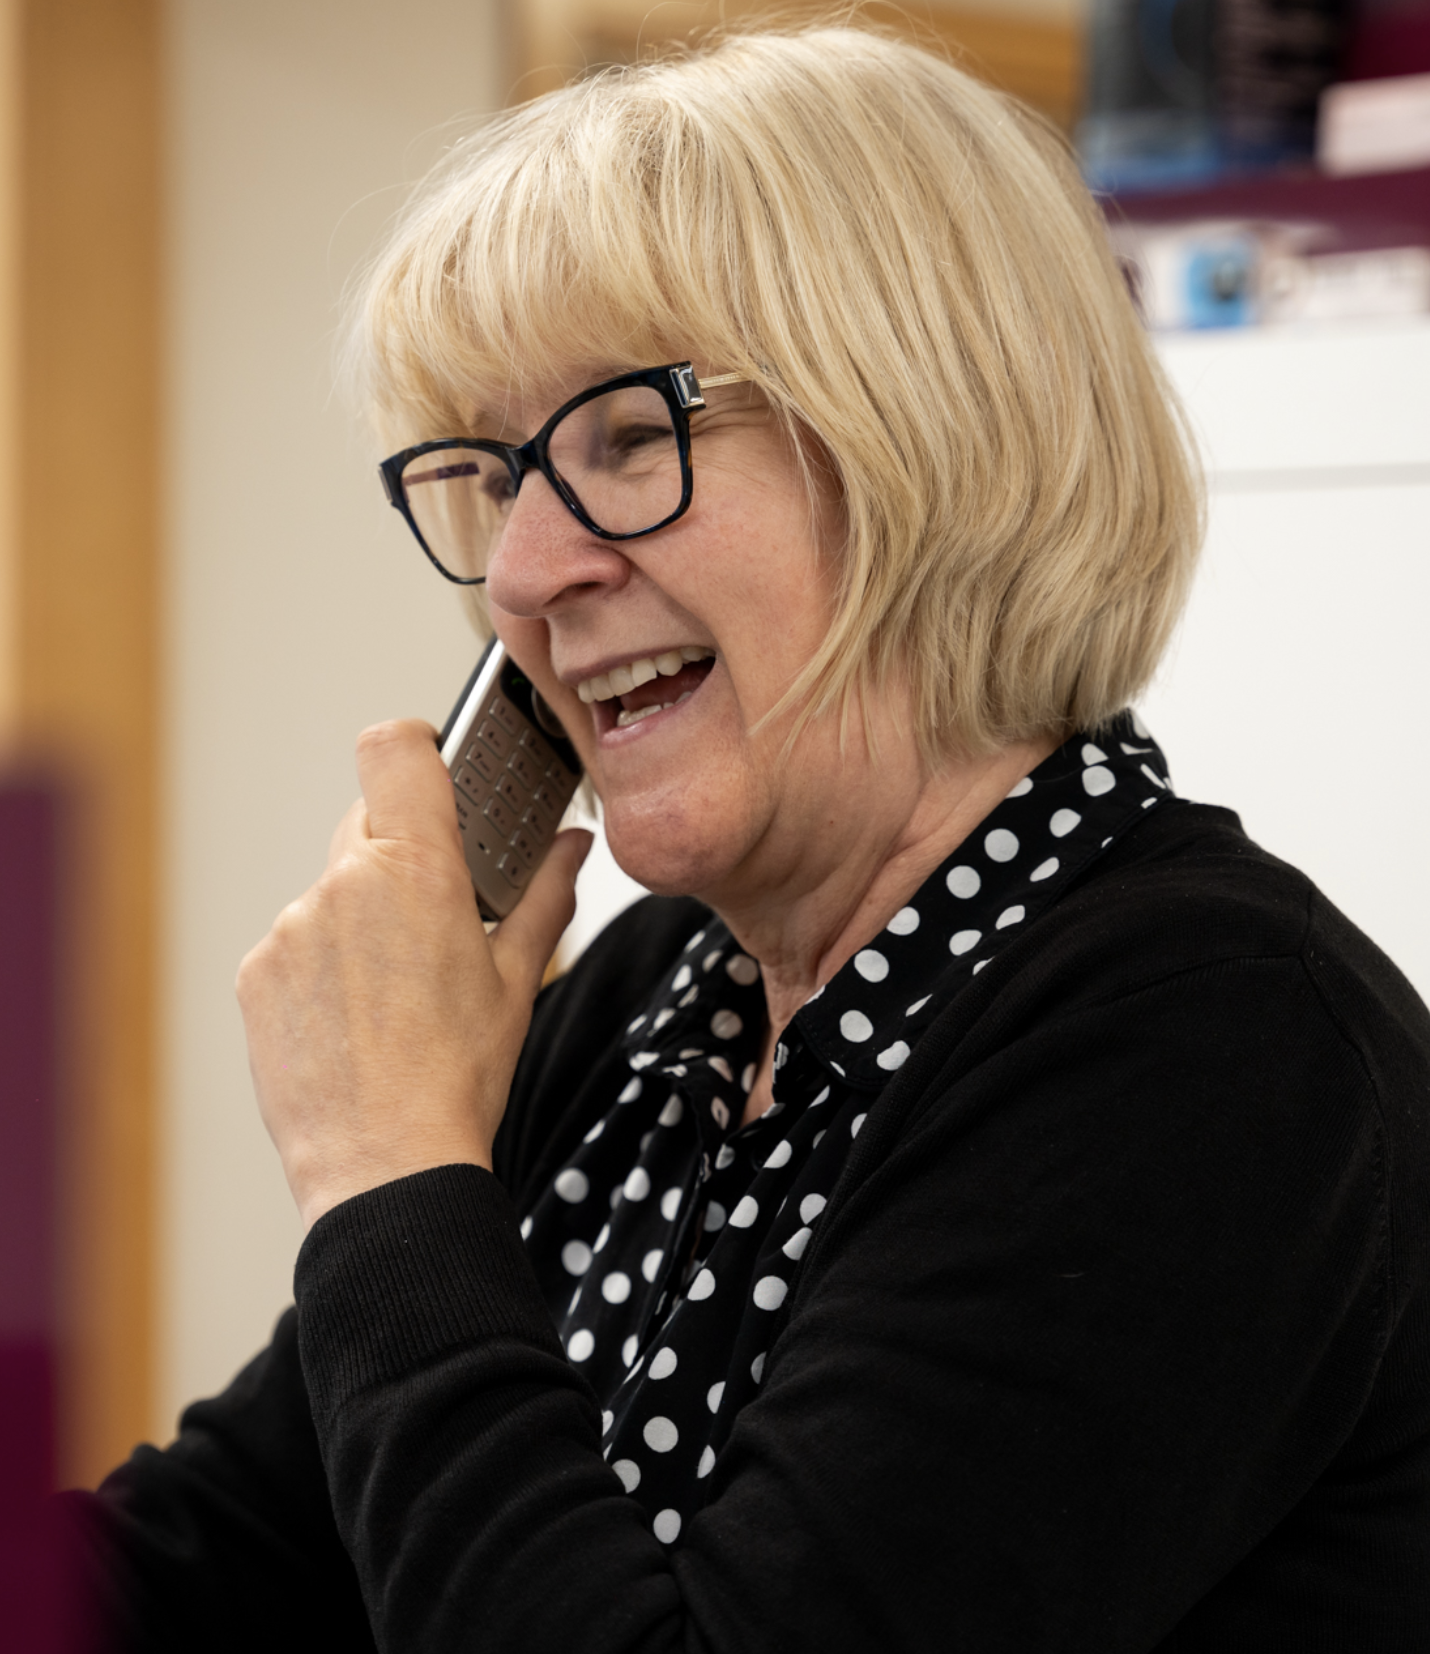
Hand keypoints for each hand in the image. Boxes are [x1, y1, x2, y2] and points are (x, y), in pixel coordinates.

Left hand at [236, 718, 591, 1230]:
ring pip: (332, 890)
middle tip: (437, 916)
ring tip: (395, 994)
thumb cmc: (457, 1078)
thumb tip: (572, 848)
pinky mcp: (256, 972)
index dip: (416, 745)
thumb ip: (545, 894)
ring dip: (361, 918)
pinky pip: (295, 941)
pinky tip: (356, 1019)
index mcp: (416, 870)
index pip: (395, 749)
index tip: (433, 764)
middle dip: (403, 856)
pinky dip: (323, 964)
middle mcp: (342, 884)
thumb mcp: (518, 979)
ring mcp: (290, 928)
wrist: (386, 1166)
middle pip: (368, 825)